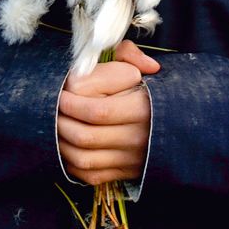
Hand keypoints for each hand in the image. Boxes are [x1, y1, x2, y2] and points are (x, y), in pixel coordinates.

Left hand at [57, 40, 159, 185]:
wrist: (176, 125)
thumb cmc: (149, 91)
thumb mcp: (140, 67)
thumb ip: (127, 55)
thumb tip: (124, 59)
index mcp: (141, 109)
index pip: (98, 111)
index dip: (72, 103)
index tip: (61, 93)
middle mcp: (137, 138)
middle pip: (86, 136)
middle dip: (61, 122)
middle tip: (52, 109)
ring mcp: (130, 159)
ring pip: (84, 158)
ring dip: (62, 143)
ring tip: (55, 126)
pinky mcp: (125, 173)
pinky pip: (90, 174)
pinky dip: (72, 163)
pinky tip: (67, 145)